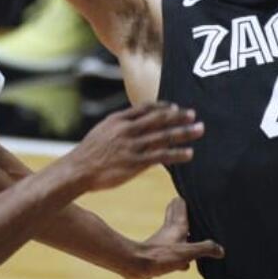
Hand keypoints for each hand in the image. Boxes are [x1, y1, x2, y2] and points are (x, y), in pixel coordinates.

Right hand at [70, 102, 202, 191]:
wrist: (77, 170)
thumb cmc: (89, 152)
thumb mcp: (103, 131)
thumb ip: (121, 125)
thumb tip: (136, 121)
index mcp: (119, 120)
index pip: (146, 108)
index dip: (163, 107)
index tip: (176, 108)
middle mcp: (127, 130)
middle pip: (159, 119)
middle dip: (179, 117)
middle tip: (195, 115)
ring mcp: (132, 146)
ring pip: (164, 136)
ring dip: (184, 133)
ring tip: (200, 130)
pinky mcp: (135, 163)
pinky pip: (161, 156)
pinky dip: (177, 154)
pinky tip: (189, 153)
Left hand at [123, 197, 223, 278]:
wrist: (137, 267)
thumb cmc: (161, 255)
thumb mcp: (188, 252)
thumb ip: (205, 249)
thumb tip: (221, 250)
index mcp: (177, 225)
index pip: (180, 204)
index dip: (185, 198)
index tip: (190, 191)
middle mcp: (169, 230)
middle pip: (174, 214)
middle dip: (181, 210)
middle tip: (189, 205)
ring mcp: (162, 242)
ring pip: (174, 233)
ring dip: (182, 232)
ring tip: (192, 235)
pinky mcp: (157, 254)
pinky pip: (172, 249)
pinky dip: (179, 252)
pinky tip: (184, 263)